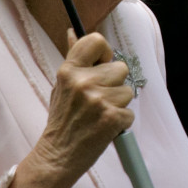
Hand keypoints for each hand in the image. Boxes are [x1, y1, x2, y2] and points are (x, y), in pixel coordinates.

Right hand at [31, 29, 133, 183]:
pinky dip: (121, 121)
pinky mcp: (112, 118)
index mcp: (69, 71)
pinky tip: (104, 127)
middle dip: (114, 84)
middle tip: (98, 100)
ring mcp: (98, 100)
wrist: (57, 156)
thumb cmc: (62, 120)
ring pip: (127, 91)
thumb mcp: (61, 86)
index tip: (101, 65)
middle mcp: (84, 82)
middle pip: (120, 68)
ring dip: (118, 104)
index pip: (96, 41)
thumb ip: (73, 60)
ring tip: (99, 115)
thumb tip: (73, 32)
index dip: (104, 52)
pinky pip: (130, 112)